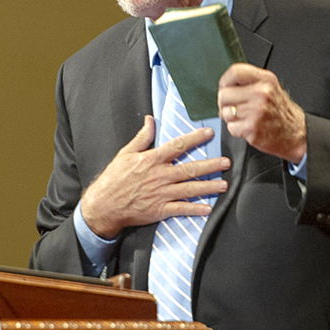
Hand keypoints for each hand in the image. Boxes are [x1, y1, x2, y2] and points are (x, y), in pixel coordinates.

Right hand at [80, 115, 229, 238]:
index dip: (195, 138)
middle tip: (226, 162)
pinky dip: (195, 209)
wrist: (104, 204)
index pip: (178, 146)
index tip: (209, 133)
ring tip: (224, 185)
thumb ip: (142, 137)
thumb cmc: (114, 178)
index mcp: (152, 160)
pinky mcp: (159, 210)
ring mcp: (161, 193)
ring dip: (208, 187)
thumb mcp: (126, 153)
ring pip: (190, 189)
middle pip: (190, 169)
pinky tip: (208, 208)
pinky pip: (181, 209)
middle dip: (210, 165)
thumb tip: (150, 120)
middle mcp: (160, 176)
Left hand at [218, 63, 306, 161]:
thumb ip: (250, 82)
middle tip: (237, 108)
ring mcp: (256, 111)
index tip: (225, 88)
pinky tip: (248, 127)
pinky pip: (230, 127)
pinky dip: (236, 129)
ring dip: (231, 118)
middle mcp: (261, 93)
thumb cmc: (280, 111)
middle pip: (224, 94)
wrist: (296, 133)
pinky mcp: (252, 128)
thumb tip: (226, 84)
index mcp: (266, 80)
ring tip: (245, 118)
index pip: (235, 72)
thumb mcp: (270, 88)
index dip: (225, 81)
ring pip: (225, 112)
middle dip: (225, 103)